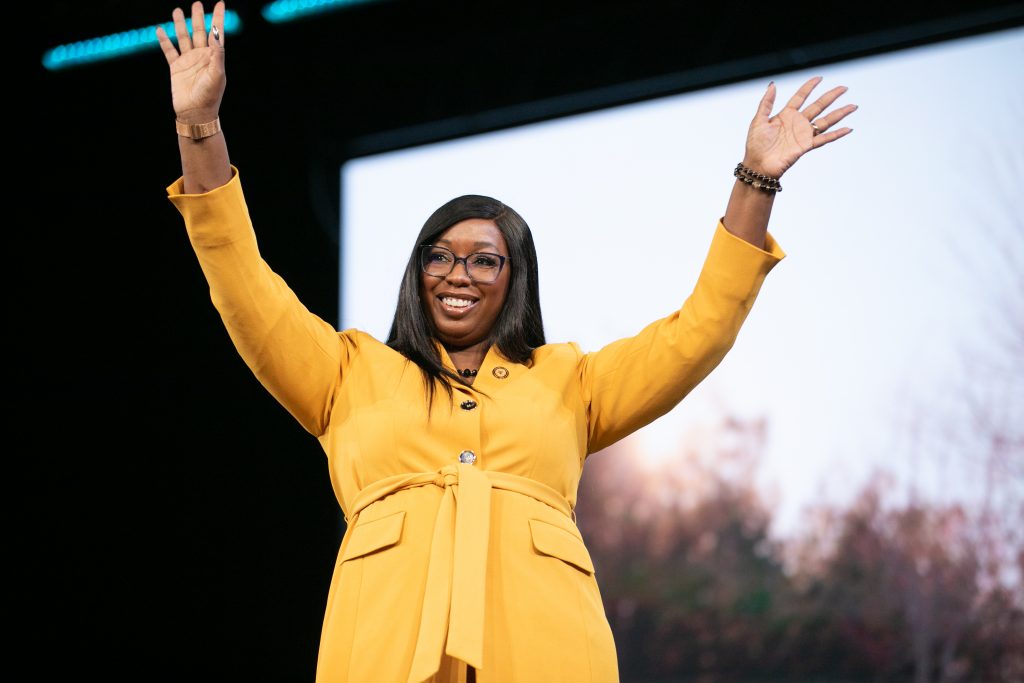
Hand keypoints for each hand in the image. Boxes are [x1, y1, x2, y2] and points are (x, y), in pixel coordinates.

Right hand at [156, 1, 226, 123]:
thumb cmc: (210, 97)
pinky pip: (169, 50)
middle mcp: (201, 57)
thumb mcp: (217, 75)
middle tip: (196, 3)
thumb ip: (218, 55)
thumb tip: (217, 35)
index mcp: (214, 57)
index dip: (217, 18)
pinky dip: (164, 40)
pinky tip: (160, 29)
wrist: (195, 113)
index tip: (220, 3)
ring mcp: (188, 61)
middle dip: (198, 17)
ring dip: (180, 25)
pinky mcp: (176, 68)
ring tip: (177, 10)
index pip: (216, 33)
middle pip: (198, 32)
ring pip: (183, 38)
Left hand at [742, 76, 855, 178]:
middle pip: (818, 106)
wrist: (758, 165)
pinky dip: (836, 134)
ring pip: (825, 121)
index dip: (810, 87)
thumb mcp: (758, 120)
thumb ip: (766, 103)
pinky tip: (848, 129)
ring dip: (839, 113)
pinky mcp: (806, 146)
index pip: (801, 97)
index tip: (820, 78)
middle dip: (831, 96)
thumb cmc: (756, 145)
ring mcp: (803, 134)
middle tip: (844, 88)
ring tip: (853, 106)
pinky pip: (824, 139)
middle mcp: (797, 123)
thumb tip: (772, 85)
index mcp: (786, 115)